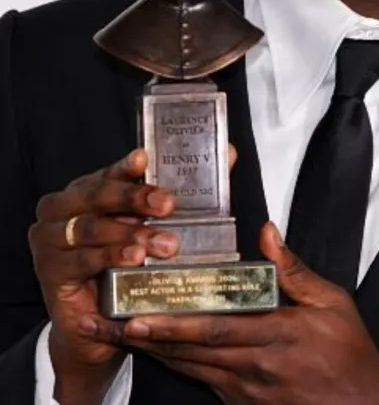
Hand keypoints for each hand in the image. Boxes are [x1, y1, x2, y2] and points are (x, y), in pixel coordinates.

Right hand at [28, 148, 187, 400]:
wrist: (101, 323)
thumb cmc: (128, 267)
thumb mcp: (154, 227)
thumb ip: (186, 191)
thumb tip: (228, 154)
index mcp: (85, 192)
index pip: (107, 173)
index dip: (126, 166)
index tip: (146, 158)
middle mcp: (62, 211)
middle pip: (96, 195)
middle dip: (134, 197)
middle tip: (169, 205)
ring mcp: (50, 241)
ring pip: (89, 228)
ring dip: (129, 233)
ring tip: (163, 242)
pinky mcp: (51, 272)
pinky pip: (80, 260)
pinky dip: (109, 257)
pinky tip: (134, 258)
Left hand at [89, 222, 378, 404]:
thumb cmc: (350, 357)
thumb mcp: (334, 304)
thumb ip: (294, 270)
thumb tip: (268, 234)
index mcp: (275, 335)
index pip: (213, 329)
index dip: (172, 324)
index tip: (138, 316)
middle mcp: (251, 365)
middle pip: (185, 349)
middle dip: (139, 336)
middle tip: (100, 323)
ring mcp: (241, 388)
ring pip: (185, 365)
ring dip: (146, 349)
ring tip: (112, 333)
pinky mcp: (238, 401)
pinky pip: (198, 378)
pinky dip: (173, 362)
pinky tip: (154, 351)